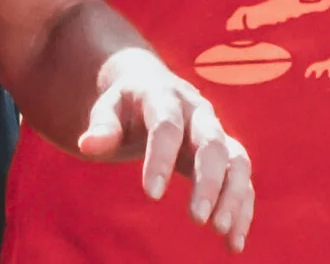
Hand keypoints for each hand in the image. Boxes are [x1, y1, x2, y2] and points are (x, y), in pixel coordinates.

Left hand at [75, 49, 252, 251]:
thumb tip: (87, 145)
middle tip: (196, 219)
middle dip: (208, 182)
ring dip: (233, 197)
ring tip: (221, 232)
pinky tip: (233, 243)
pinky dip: (243, 210)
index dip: (160, 159)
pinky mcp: (227, 154)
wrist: (152, 87)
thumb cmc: (126, 105)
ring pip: (237, 162)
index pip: (166, 126)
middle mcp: (198, 112)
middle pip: (212, 144)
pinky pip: (243, 181)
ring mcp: (217, 133)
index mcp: (165, 96)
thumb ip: (102, 126)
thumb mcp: (109, 108)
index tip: (151, 196)